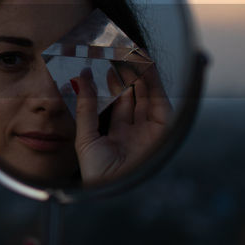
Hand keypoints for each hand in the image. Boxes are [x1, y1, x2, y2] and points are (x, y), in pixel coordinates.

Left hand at [73, 63, 171, 185]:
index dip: (111, 84)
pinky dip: (154, 82)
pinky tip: (144, 66)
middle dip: (126, 76)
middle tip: (117, 54)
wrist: (113, 191)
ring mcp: (149, 130)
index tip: (103, 64)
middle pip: (133, 97)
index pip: (117, 103)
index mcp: (116, 135)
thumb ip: (85, 105)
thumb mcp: (86, 135)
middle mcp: (135, 131)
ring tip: (129, 54)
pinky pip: (159, 101)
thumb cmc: (97, 171)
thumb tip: (81, 76)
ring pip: (147, 96)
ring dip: (140, 74)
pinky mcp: (163, 130)